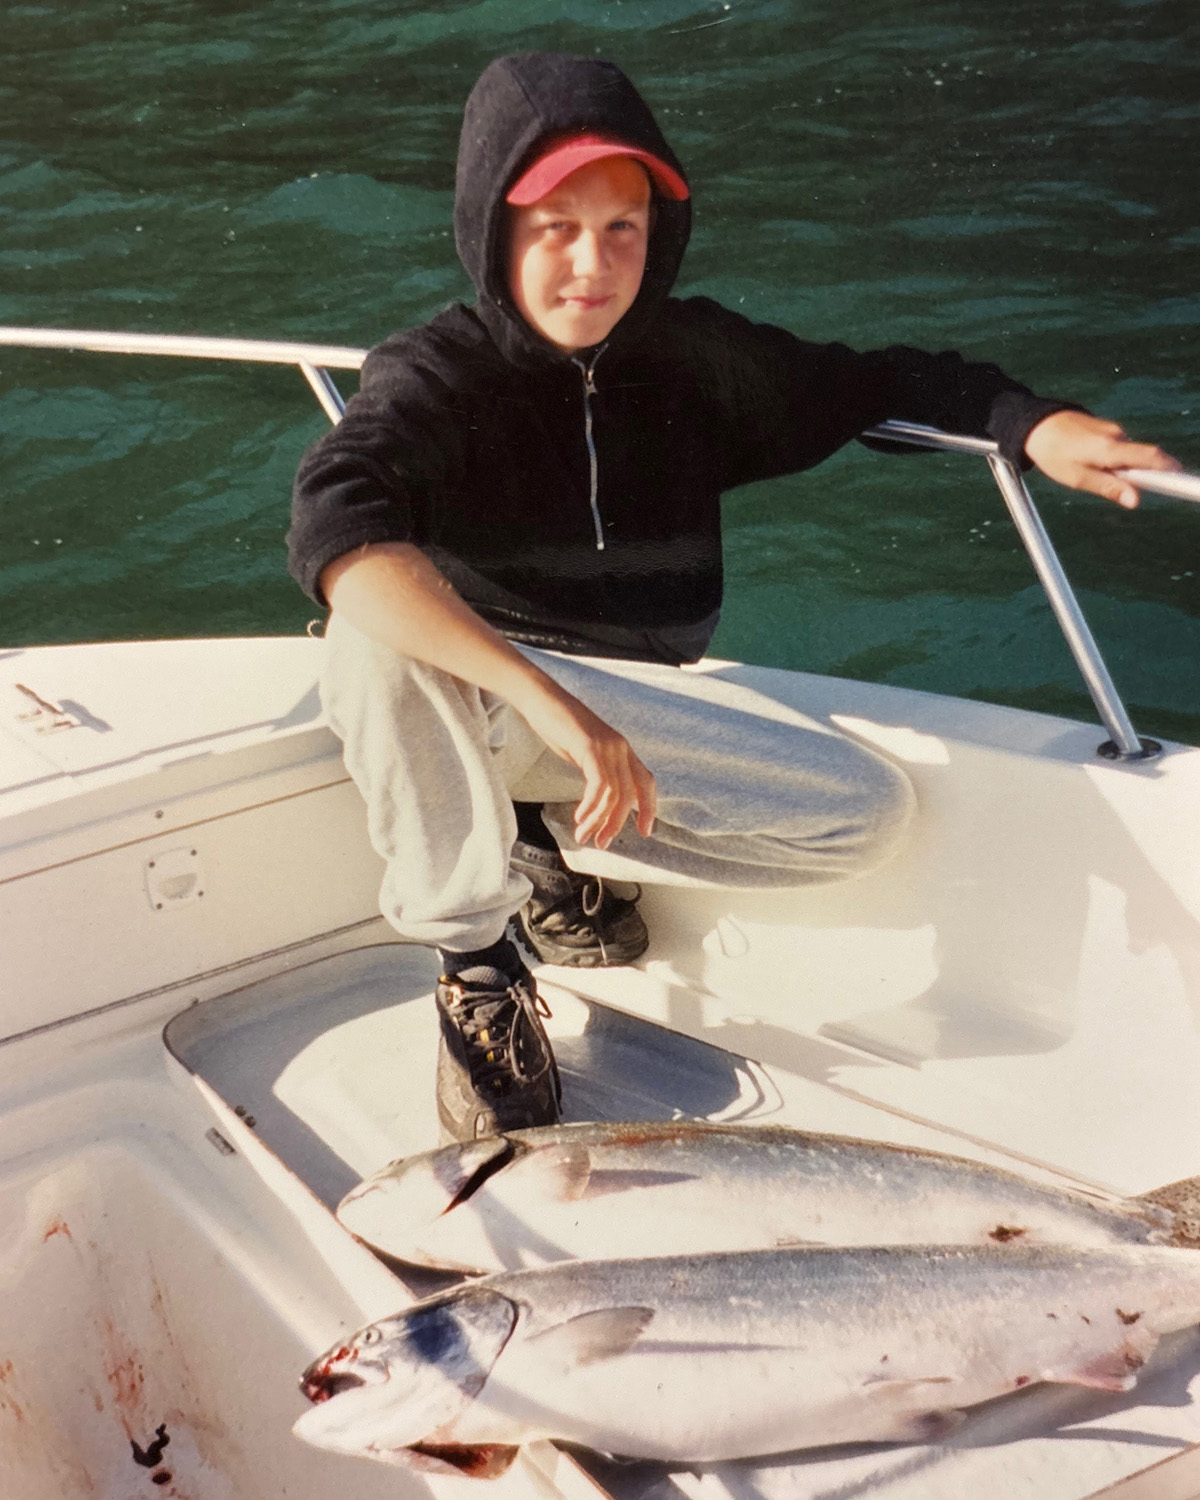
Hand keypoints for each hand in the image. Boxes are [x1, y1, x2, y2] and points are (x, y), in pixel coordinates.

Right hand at [514, 681, 656, 850]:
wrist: (540, 698)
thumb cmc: (558, 724)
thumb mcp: (584, 751)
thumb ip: (596, 770)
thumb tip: (600, 798)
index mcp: (622, 748)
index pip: (646, 782)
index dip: (649, 808)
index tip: (645, 831)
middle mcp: (620, 747)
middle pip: (631, 794)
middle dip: (617, 823)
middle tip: (602, 843)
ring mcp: (607, 745)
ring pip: (614, 793)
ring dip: (598, 820)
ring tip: (583, 836)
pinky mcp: (590, 746)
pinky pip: (598, 784)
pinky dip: (590, 806)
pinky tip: (579, 817)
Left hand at [1024, 410, 1181, 509]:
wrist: (1037, 425)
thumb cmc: (1054, 454)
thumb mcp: (1078, 478)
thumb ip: (1108, 488)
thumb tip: (1136, 500)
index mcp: (1111, 448)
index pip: (1151, 457)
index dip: (1170, 469)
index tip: (1183, 480)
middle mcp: (1117, 436)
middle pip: (1144, 458)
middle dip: (1142, 475)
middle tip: (1127, 490)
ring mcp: (1114, 430)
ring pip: (1129, 455)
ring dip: (1122, 468)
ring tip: (1092, 473)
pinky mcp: (1109, 429)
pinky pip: (1120, 449)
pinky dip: (1115, 460)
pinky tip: (1091, 462)